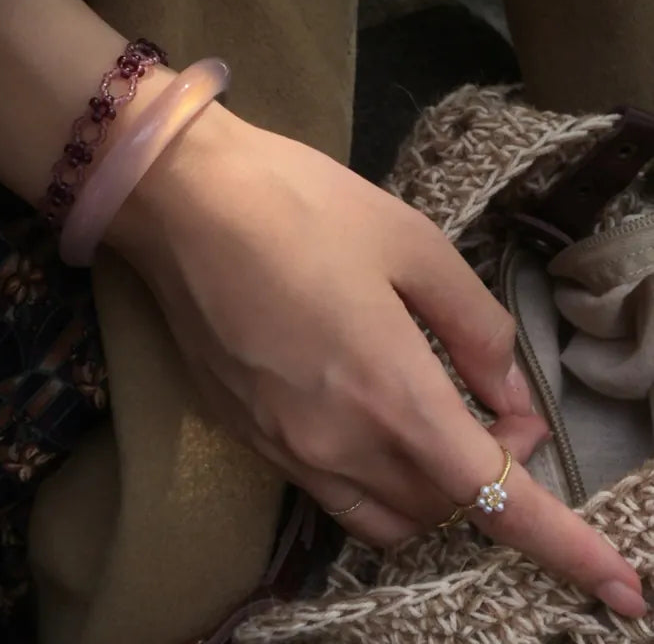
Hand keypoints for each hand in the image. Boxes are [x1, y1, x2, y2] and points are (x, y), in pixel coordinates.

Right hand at [113, 106, 645, 618]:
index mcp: (391, 393)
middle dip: (492, 480)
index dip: (565, 547)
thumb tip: (510, 396)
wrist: (182, 202)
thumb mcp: (411, 244)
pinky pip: (329, 491)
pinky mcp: (246, 436)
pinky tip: (363, 410)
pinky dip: (373, 478)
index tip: (622, 591)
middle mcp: (337, 444)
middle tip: (496, 408)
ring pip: (384, 516)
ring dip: (430, 488)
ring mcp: (283, 449)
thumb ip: (476, 327)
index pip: (495, 497)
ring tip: (432, 417)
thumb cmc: (303, 207)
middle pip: (442, 509)